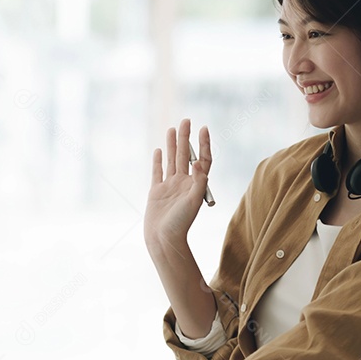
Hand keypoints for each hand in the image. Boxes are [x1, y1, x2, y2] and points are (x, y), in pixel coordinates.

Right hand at [144, 119, 210, 249]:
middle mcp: (184, 183)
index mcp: (195, 185)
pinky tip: (158, 150)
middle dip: (186, 138)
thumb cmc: (181, 223)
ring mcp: (169, 186)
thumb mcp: (193, 201)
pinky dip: (158, 161)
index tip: (203, 128)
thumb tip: (199, 161)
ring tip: (172, 128)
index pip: (203, 160)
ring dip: (172, 144)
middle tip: (186, 120)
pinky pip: (157, 172)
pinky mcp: (156, 191)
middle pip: (185, 156)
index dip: (204, 144)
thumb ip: (198, 181)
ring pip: (171, 160)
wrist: (163, 239)